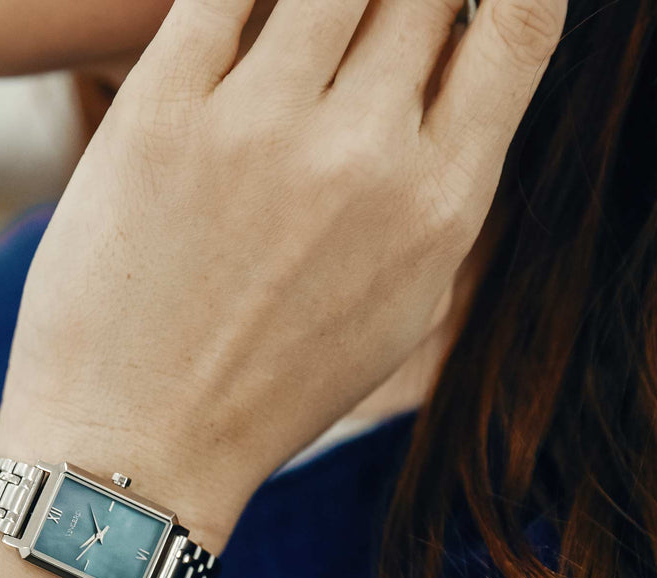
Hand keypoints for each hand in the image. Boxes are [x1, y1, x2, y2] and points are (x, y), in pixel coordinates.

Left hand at [0, 0, 564, 550]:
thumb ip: (434, 194)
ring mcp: (260, 129)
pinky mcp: (160, 116)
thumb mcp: (394, 313)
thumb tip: (451, 80)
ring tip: (294, 35)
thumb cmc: (263, 394)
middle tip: (356, 36)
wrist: (135, 453)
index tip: (461, 1)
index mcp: (438, 208)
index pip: (521, 24)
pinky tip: (238, 19)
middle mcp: (364, 156)